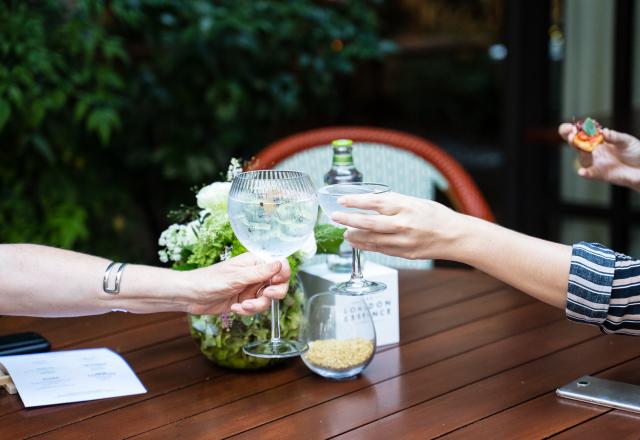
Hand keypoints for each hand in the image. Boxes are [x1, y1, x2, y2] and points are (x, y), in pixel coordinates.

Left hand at [185, 253, 289, 315]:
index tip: (273, 283)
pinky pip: (256, 308)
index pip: (279, 266)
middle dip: (273, 293)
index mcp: (255, 262)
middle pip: (278, 284)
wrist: (191, 296)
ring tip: (243, 306)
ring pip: (267, 299)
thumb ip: (260, 272)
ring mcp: (251, 288)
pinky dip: (248, 310)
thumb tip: (280, 263)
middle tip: (264, 295)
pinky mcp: (245, 301)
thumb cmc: (209, 280)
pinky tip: (235, 308)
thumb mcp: (237, 277)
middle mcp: (255, 274)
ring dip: (257, 305)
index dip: (281, 276)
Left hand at [330, 192, 460, 260]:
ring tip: (344, 232)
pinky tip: (357, 242)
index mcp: (405, 206)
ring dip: (354, 235)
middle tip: (335, 217)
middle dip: (348, 220)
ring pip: (371, 239)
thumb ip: (392, 203)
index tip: (341, 200)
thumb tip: (369, 202)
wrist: (454, 236)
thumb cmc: (435, 216)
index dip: (355, 201)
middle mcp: (402, 224)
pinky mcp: (403, 253)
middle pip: (369, 222)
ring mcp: (402, 241)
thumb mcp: (414, 202)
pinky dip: (365, 245)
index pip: (374, 202)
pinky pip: (379, 249)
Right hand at [559, 122, 639, 190]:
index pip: (581, 134)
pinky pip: (590, 174)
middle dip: (571, 138)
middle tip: (571, 133)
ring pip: (582, 157)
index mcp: (598, 140)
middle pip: (577, 145)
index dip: (573, 130)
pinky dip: (585, 173)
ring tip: (577, 143)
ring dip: (578, 150)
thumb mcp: (626, 141)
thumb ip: (614, 137)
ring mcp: (595, 163)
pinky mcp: (600, 174)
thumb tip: (603, 131)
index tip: (571, 127)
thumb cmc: (635, 152)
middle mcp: (594, 151)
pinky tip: (582, 172)